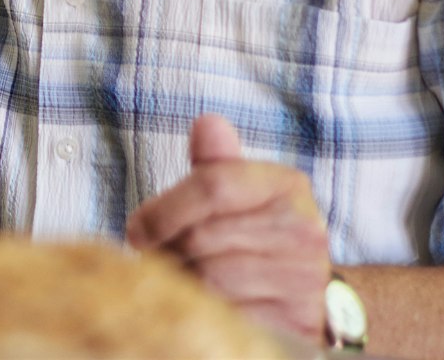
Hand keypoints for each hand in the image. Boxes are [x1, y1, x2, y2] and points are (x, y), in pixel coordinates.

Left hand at [126, 114, 330, 341]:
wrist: (306, 296)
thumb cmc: (254, 237)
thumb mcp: (238, 196)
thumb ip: (216, 166)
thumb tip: (207, 122)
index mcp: (286, 185)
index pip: (211, 185)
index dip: (162, 211)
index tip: (137, 231)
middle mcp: (304, 228)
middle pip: (202, 236)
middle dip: (171, 252)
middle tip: (166, 262)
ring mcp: (304, 277)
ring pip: (211, 279)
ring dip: (185, 284)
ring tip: (188, 283)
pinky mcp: (297, 320)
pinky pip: (228, 315)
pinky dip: (207, 313)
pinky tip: (208, 308)